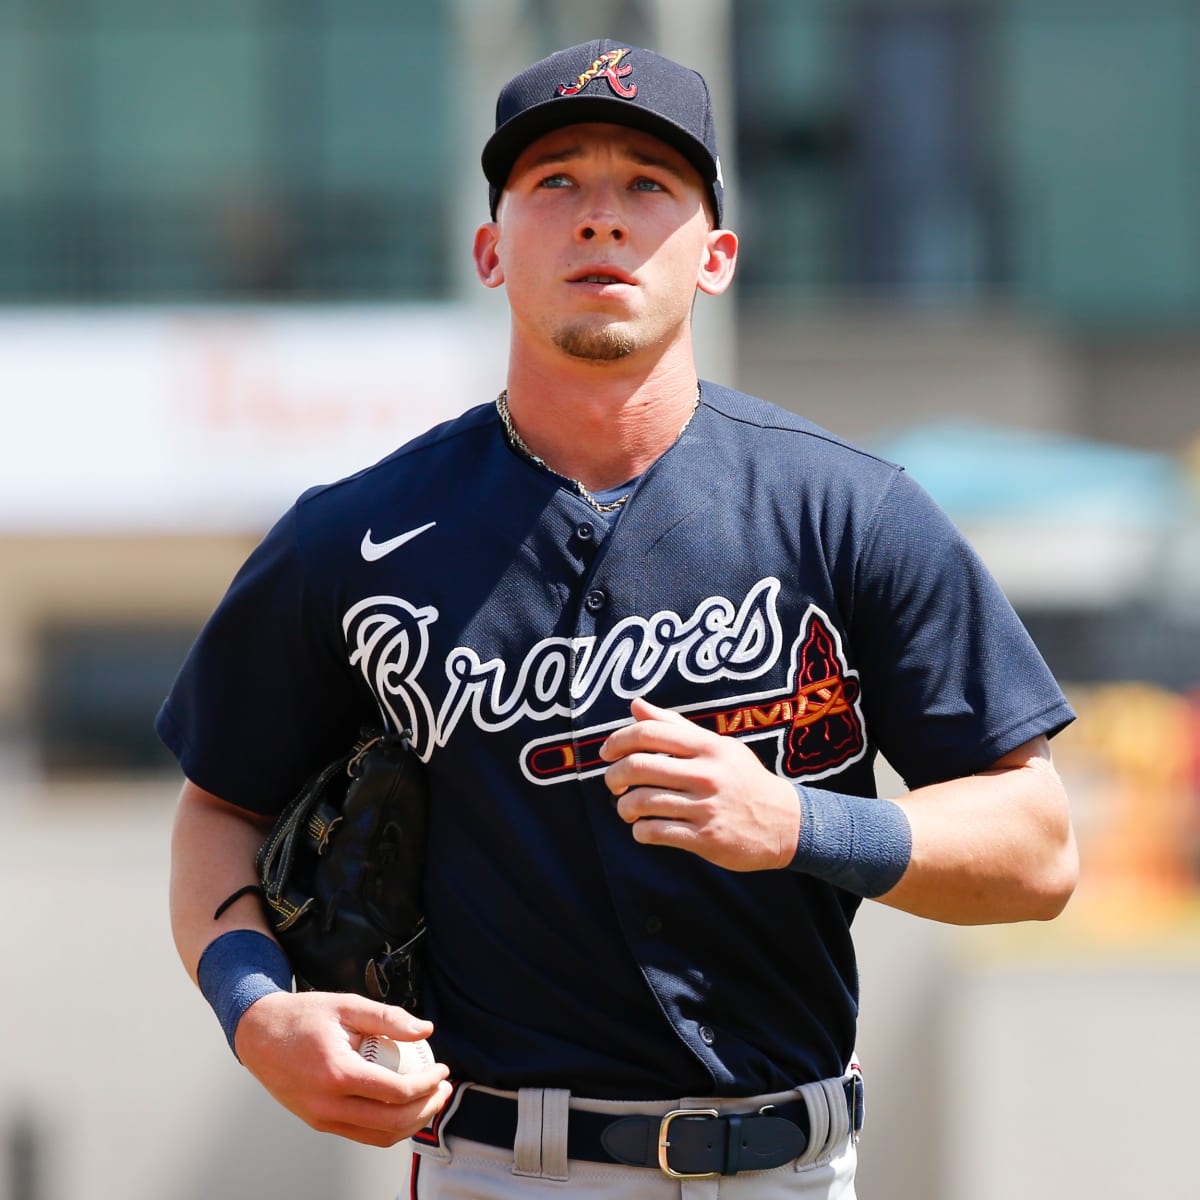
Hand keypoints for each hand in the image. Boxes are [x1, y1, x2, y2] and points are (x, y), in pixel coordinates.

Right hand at [233, 990, 451, 1146]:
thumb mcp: (347, 1005)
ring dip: (412, 1123)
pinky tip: (403, 1106)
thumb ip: (388, 1017)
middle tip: (445, 1088)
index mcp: (337, 1074)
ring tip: (430, 1100)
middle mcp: (328, 1105)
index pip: (396, 1091)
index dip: (428, 1083)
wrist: (258, 1035)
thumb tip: (426, 1029)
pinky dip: (388, 1127)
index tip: (443, 1069)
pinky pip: (362, 1134)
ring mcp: (321, 1119)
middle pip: (392, 1121)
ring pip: (378, 1136)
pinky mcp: (318, 1123)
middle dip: (427, 1108)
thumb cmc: (303, 1017)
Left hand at [599, 697, 800, 871]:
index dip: (618, 740)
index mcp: (708, 746)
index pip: (650, 732)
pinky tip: (644, 828)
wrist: (787, 823)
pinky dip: (640, 831)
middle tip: (614, 783)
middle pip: (638, 766)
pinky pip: (654, 832)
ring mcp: (706, 806)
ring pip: (641, 801)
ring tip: (628, 808)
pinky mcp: (705, 837)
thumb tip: (635, 705)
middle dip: (614, 776)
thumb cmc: (743, 780)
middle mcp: (706, 773)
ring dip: (624, 807)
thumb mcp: (717, 747)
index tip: (607, 752)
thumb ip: (675, 726)